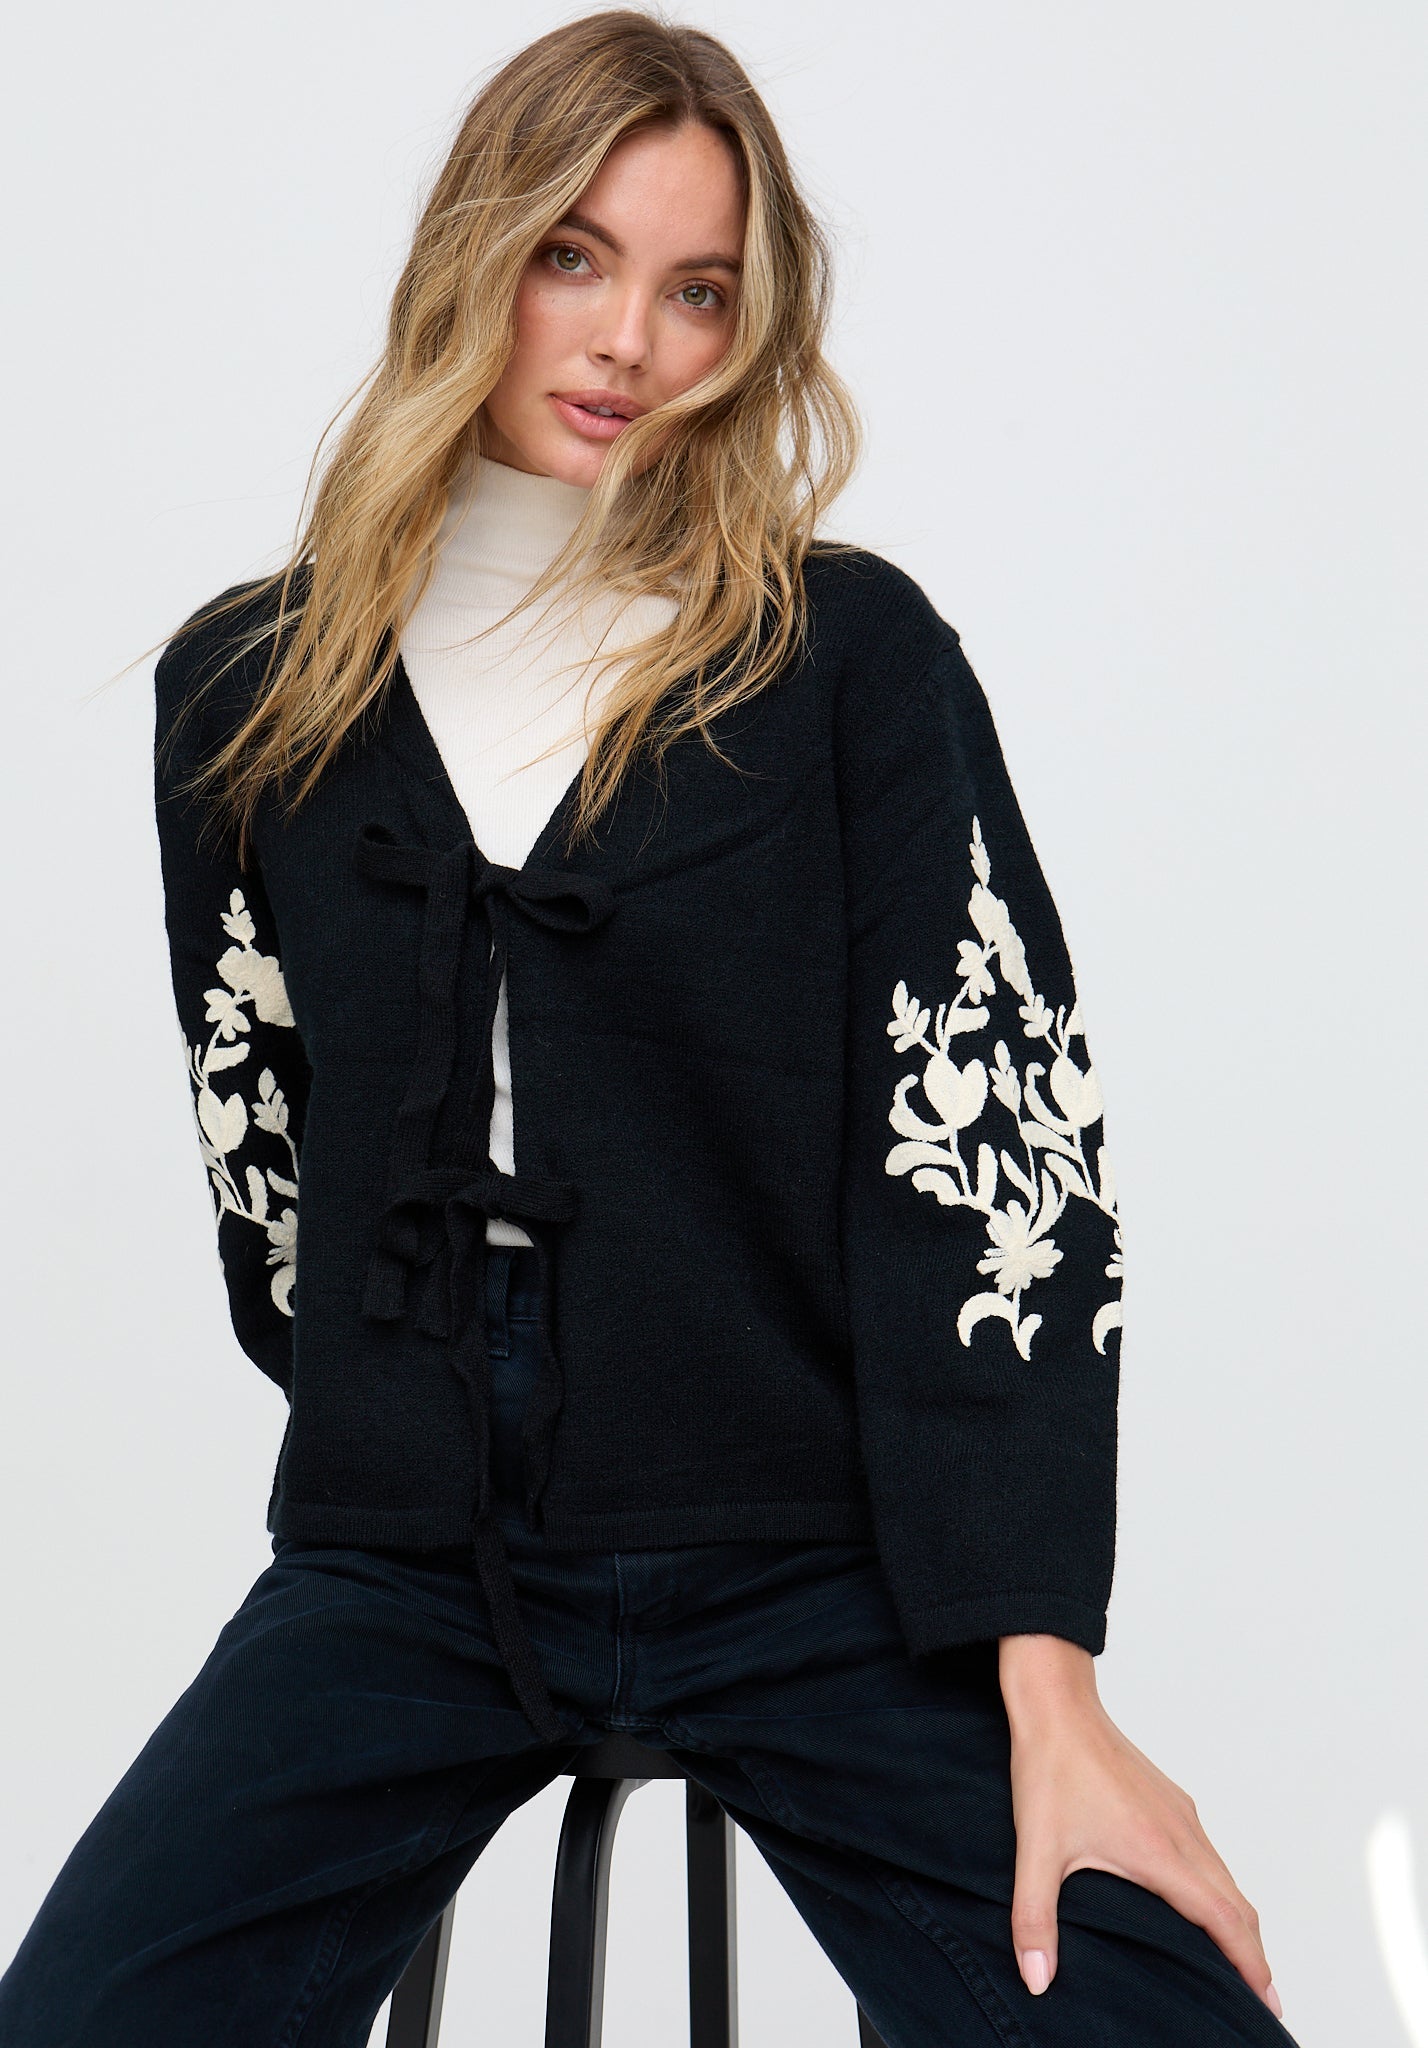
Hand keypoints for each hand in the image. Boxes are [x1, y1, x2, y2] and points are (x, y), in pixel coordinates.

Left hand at [998, 1634, 1282, 2018]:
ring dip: (1238, 1921)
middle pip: (1237, 1904)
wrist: (1057, 1705)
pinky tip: (1200, 1904)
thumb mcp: (1035, 1849)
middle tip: (1262, 2000)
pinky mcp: (1171, 1800)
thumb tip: (1036, 1978)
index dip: (1250, 1963)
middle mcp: (1182, 1832)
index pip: (1222, 1918)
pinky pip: (1209, 1855)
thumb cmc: (1049, 1768)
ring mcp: (1180, 1814)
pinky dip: (1221, 1889)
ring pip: (1226, 1878)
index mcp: (1159, 1850)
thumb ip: (1034, 1919)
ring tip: (1237, 1962)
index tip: (1269, 2001)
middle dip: (1254, 1954)